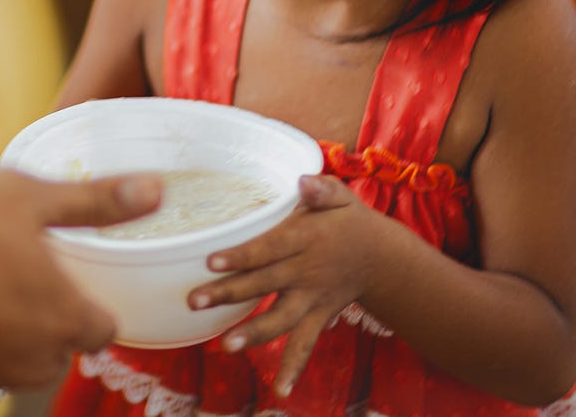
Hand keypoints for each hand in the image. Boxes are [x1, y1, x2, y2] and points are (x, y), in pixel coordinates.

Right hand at [0, 166, 161, 402]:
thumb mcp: (26, 196)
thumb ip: (92, 201)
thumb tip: (155, 192)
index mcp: (61, 319)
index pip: (103, 329)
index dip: (92, 304)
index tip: (73, 281)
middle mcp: (28, 362)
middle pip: (54, 350)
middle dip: (42, 320)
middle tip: (14, 275)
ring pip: (3, 362)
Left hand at [186, 175, 381, 396]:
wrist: (380, 257)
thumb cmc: (347, 220)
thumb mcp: (340, 196)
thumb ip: (321, 188)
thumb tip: (303, 182)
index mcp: (304, 239)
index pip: (268, 248)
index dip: (240, 255)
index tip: (211, 262)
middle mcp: (306, 272)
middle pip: (263, 284)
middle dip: (229, 294)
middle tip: (195, 301)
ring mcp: (312, 299)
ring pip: (281, 319)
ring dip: (254, 333)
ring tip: (226, 346)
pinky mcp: (318, 317)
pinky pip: (306, 345)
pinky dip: (294, 367)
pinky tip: (281, 392)